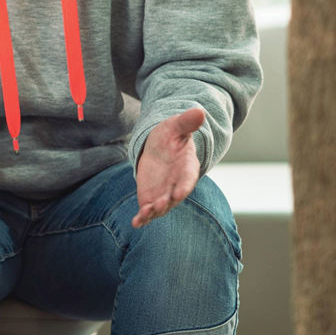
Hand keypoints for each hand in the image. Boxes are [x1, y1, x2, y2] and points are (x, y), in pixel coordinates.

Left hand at [133, 107, 204, 227]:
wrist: (159, 147)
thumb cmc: (170, 135)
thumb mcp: (176, 126)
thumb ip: (186, 123)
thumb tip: (200, 111)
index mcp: (187, 167)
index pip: (188, 178)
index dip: (184, 186)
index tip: (180, 192)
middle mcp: (177, 184)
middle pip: (173, 196)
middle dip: (167, 202)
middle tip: (160, 205)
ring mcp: (164, 193)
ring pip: (160, 206)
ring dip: (154, 212)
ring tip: (145, 214)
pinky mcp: (150, 198)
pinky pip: (147, 211)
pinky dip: (142, 218)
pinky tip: (135, 223)